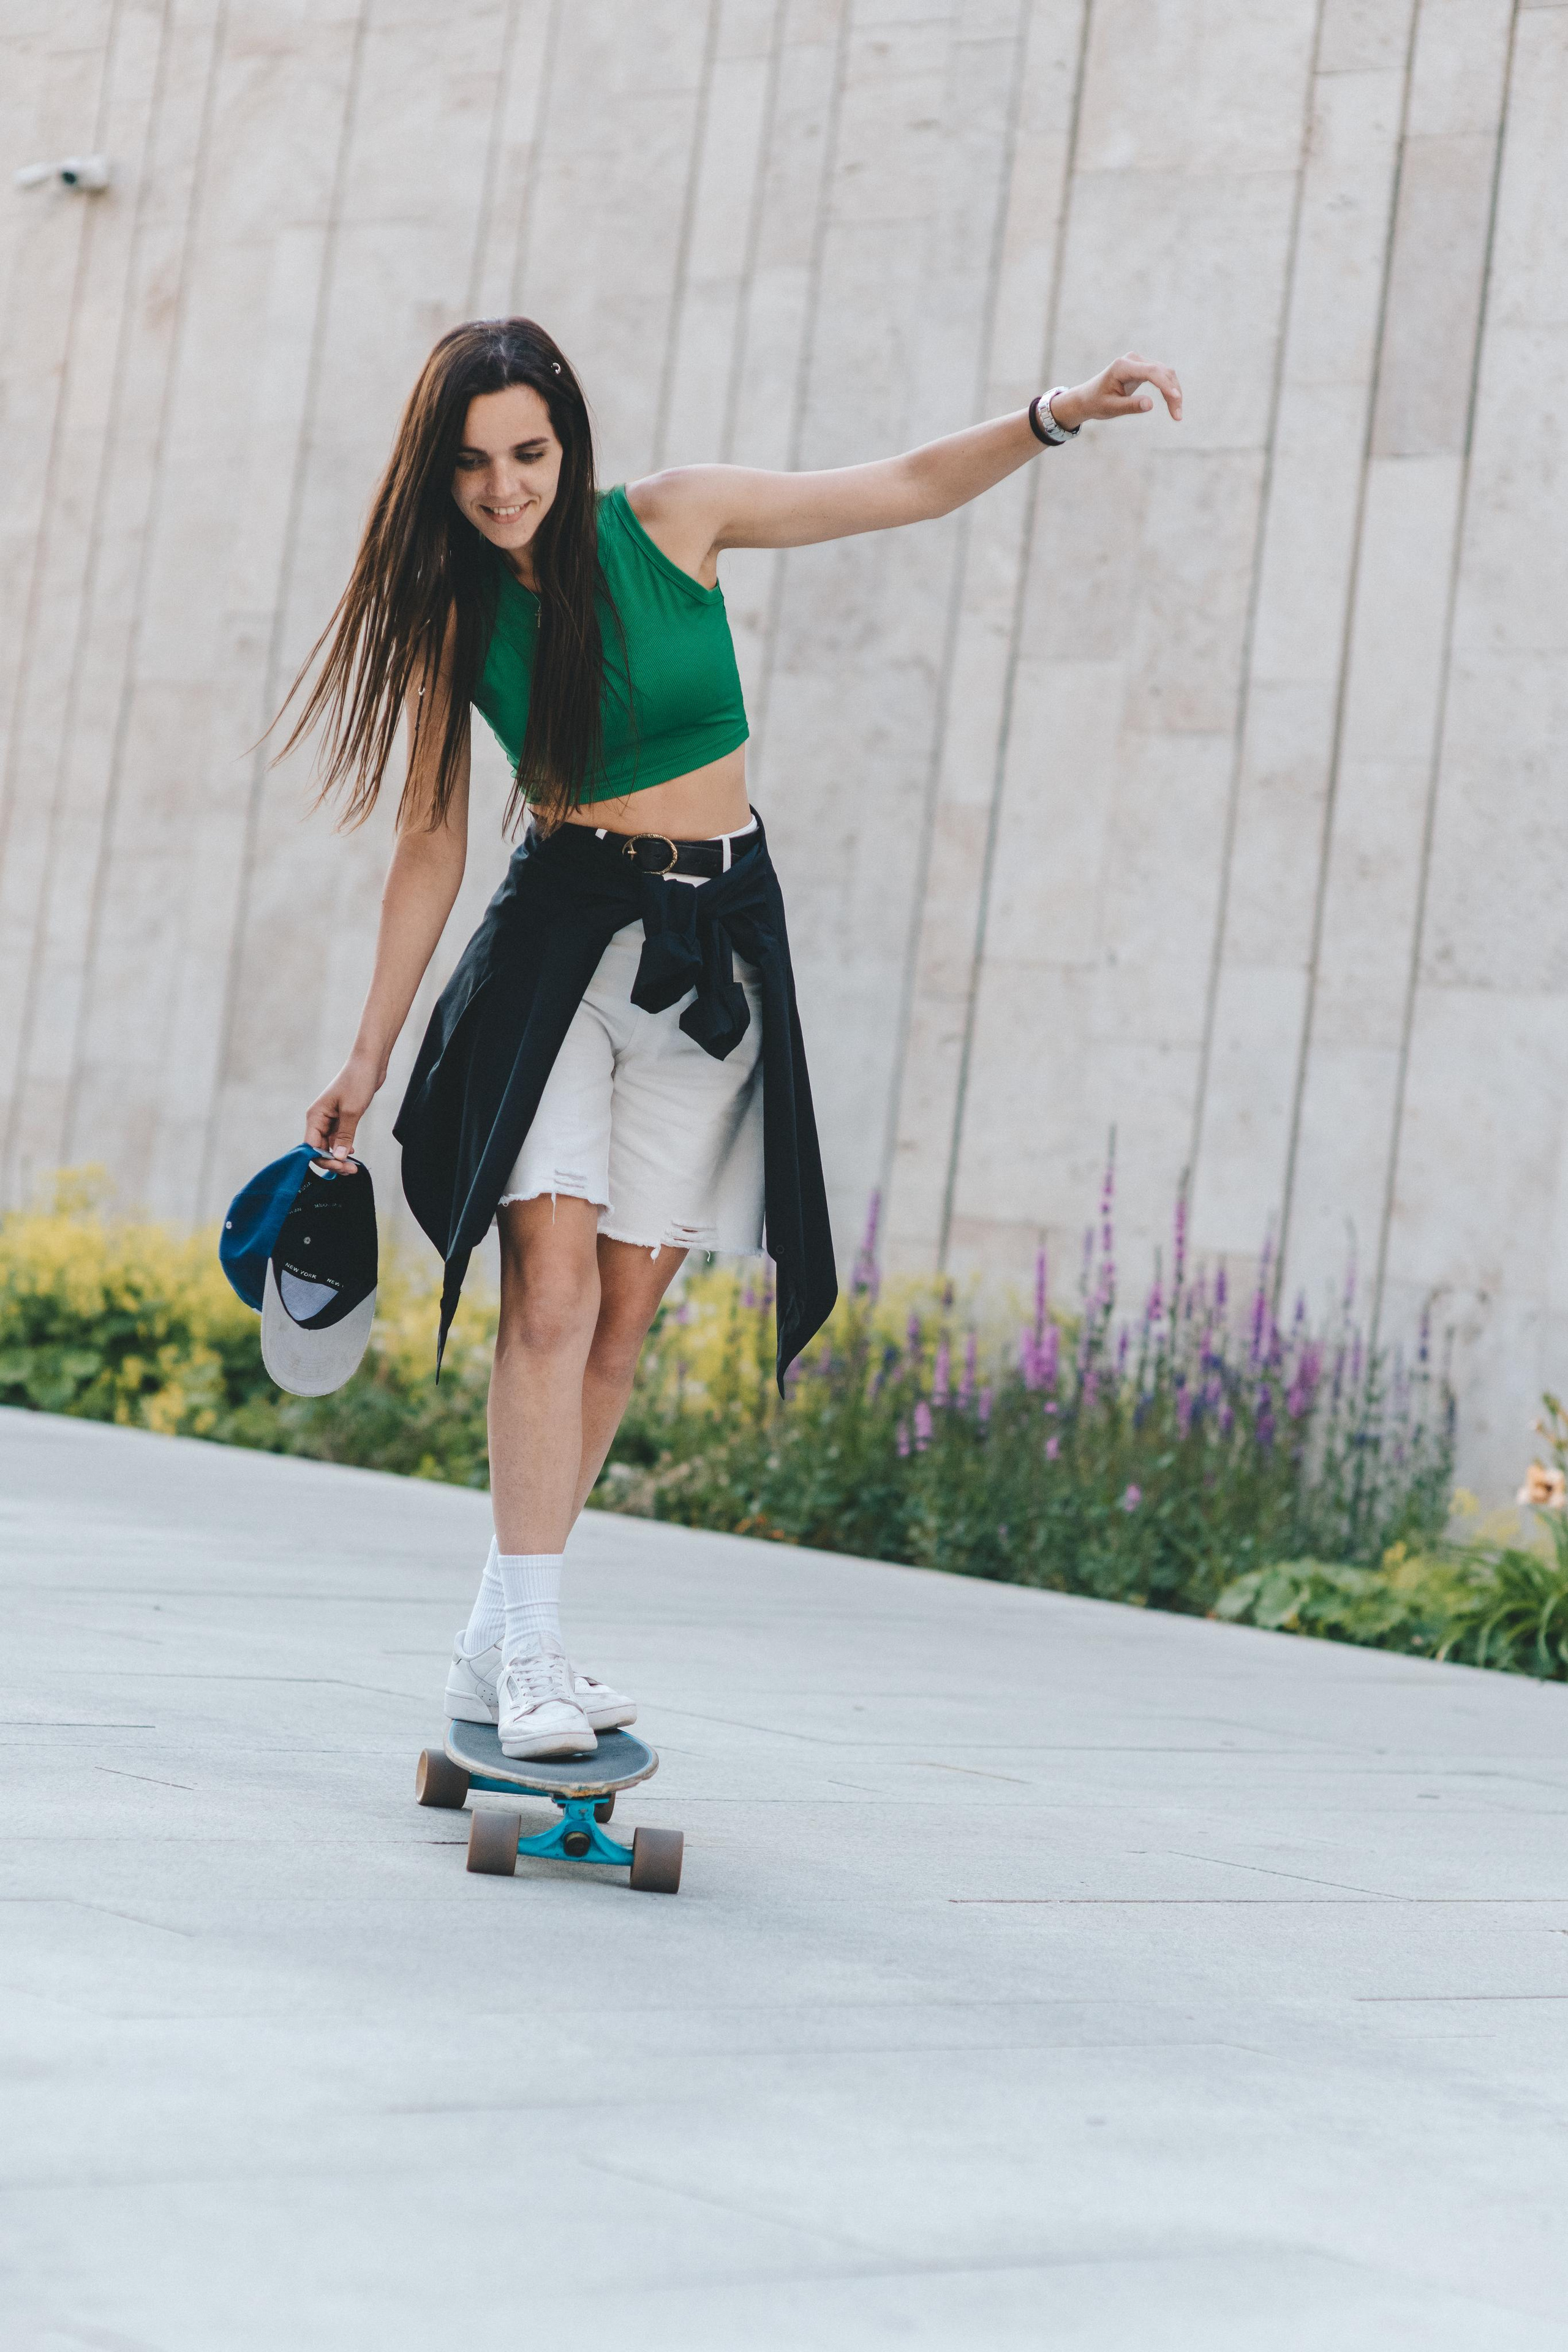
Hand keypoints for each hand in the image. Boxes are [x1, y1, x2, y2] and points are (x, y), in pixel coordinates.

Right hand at [304, 1052, 381, 1164]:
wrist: (369, 1064)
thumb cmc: (357, 1082)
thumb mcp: (352, 1112)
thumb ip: (344, 1136)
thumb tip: (339, 1158)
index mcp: (315, 1116)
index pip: (311, 1146)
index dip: (323, 1159)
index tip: (341, 1166)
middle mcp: (319, 1119)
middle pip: (319, 1148)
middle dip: (333, 1161)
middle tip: (351, 1170)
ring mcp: (330, 1119)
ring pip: (329, 1145)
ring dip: (340, 1156)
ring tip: (353, 1166)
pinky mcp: (341, 1117)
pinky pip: (338, 1138)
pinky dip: (344, 1147)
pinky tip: (353, 1152)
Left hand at [1050, 354, 1181, 432]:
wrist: (1087, 397)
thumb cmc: (1096, 403)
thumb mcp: (1111, 408)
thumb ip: (1130, 406)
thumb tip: (1149, 405)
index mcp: (1122, 366)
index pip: (1151, 372)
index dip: (1165, 385)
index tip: (1175, 398)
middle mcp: (1133, 359)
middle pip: (1162, 372)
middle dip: (1173, 393)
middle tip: (1178, 416)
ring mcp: (1139, 362)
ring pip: (1165, 374)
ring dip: (1174, 392)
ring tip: (1177, 414)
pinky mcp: (1143, 368)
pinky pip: (1161, 376)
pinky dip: (1169, 390)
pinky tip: (1173, 404)